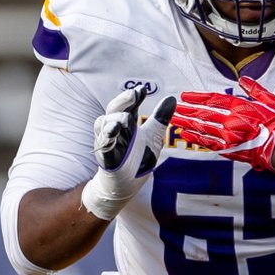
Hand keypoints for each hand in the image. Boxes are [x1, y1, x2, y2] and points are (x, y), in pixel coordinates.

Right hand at [81, 86, 176, 220]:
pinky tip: (113, 132)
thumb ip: (160, 118)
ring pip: (104, 124)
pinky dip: (107, 137)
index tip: (142, 90)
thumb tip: (171, 98)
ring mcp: (109, 141)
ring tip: (126, 118)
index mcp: (128, 123)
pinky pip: (103, 144)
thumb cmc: (138, 159)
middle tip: (134, 95)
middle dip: (123, 101)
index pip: (129, 105)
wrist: (128, 183)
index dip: (134, 96)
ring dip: (114, 119)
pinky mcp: (105, 156)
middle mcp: (116, 128)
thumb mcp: (153, 136)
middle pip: (114, 109)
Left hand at [173, 76, 274, 171]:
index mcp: (238, 106)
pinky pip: (208, 143)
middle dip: (186, 110)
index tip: (184, 96)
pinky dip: (196, 138)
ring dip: (186, 123)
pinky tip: (186, 135)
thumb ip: (254, 89)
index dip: (196, 97)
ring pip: (202, 128)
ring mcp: (228, 135)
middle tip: (173, 108)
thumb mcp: (269, 100)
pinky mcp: (230, 149)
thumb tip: (243, 79)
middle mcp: (230, 119)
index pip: (212, 99)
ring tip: (174, 120)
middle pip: (202, 113)